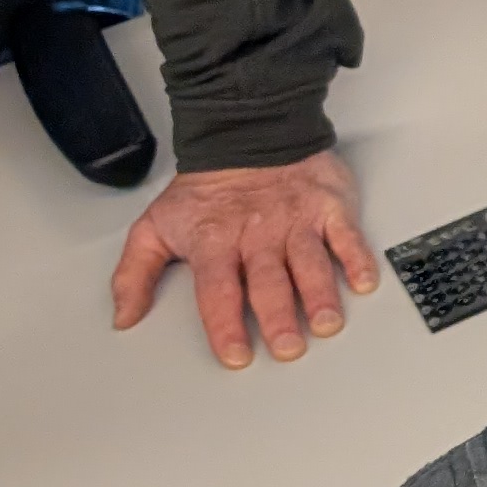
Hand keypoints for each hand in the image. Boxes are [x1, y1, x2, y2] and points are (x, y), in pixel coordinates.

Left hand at [109, 148, 375, 367]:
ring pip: (309, 262)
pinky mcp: (328, 207)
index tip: (235, 355)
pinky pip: (346, 236)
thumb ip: (134, 274)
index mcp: (214, 241)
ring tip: (326, 324)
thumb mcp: (156, 226)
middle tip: (287, 348)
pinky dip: (357, 258)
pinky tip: (362, 282)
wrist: (249, 132)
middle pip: (268, 281)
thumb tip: (124, 317)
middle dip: (278, 317)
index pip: (218, 289)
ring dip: (319, 294)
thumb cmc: (207, 189)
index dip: (225, 324)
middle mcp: (258, 234)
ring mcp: (296, 220)